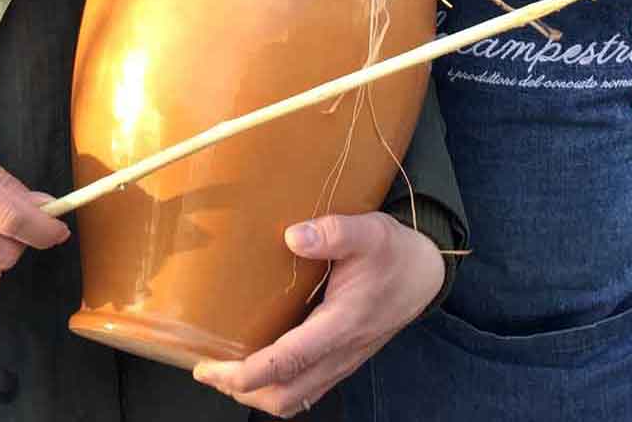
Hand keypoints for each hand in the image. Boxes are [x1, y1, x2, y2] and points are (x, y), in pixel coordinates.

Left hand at [192, 212, 442, 417]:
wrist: (425, 275)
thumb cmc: (394, 253)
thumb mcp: (370, 232)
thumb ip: (334, 233)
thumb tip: (293, 236)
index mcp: (342, 325)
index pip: (287, 362)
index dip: (245, 373)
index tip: (209, 367)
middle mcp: (340, 352)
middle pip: (283, 395)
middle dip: (240, 390)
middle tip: (207, 370)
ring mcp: (341, 362)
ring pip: (292, 399)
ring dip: (256, 394)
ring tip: (225, 373)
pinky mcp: (340, 361)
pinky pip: (304, 390)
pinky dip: (275, 387)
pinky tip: (257, 368)